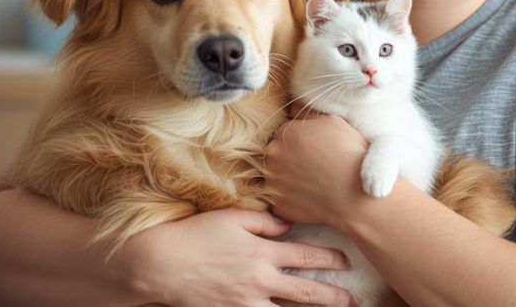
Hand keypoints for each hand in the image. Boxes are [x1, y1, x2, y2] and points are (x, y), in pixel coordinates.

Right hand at [123, 207, 355, 306]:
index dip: (330, 260)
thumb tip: (288, 225)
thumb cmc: (196, 234)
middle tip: (354, 302)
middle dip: (334, 298)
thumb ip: (265, 221)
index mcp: (263, 253)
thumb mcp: (232, 217)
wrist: (161, 263)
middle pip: (306, 292)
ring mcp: (246, 302)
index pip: (306, 257)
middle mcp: (260, 280)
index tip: (347, 261)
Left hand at [265, 114, 368, 226]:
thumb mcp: (333, 121)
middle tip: (313, 167)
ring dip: (288, 179)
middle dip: (290, 159)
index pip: (284, 134)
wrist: (355, 192)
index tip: (313, 150)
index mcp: (285, 132)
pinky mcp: (278, 205)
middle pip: (276, 155)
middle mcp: (273, 156)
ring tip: (312, 183)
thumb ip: (308, 113)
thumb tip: (294, 108)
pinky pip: (280, 201)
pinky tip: (310, 198)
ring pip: (276, 178)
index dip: (299, 142)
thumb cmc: (348, 154)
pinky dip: (291, 200)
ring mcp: (273, 182)